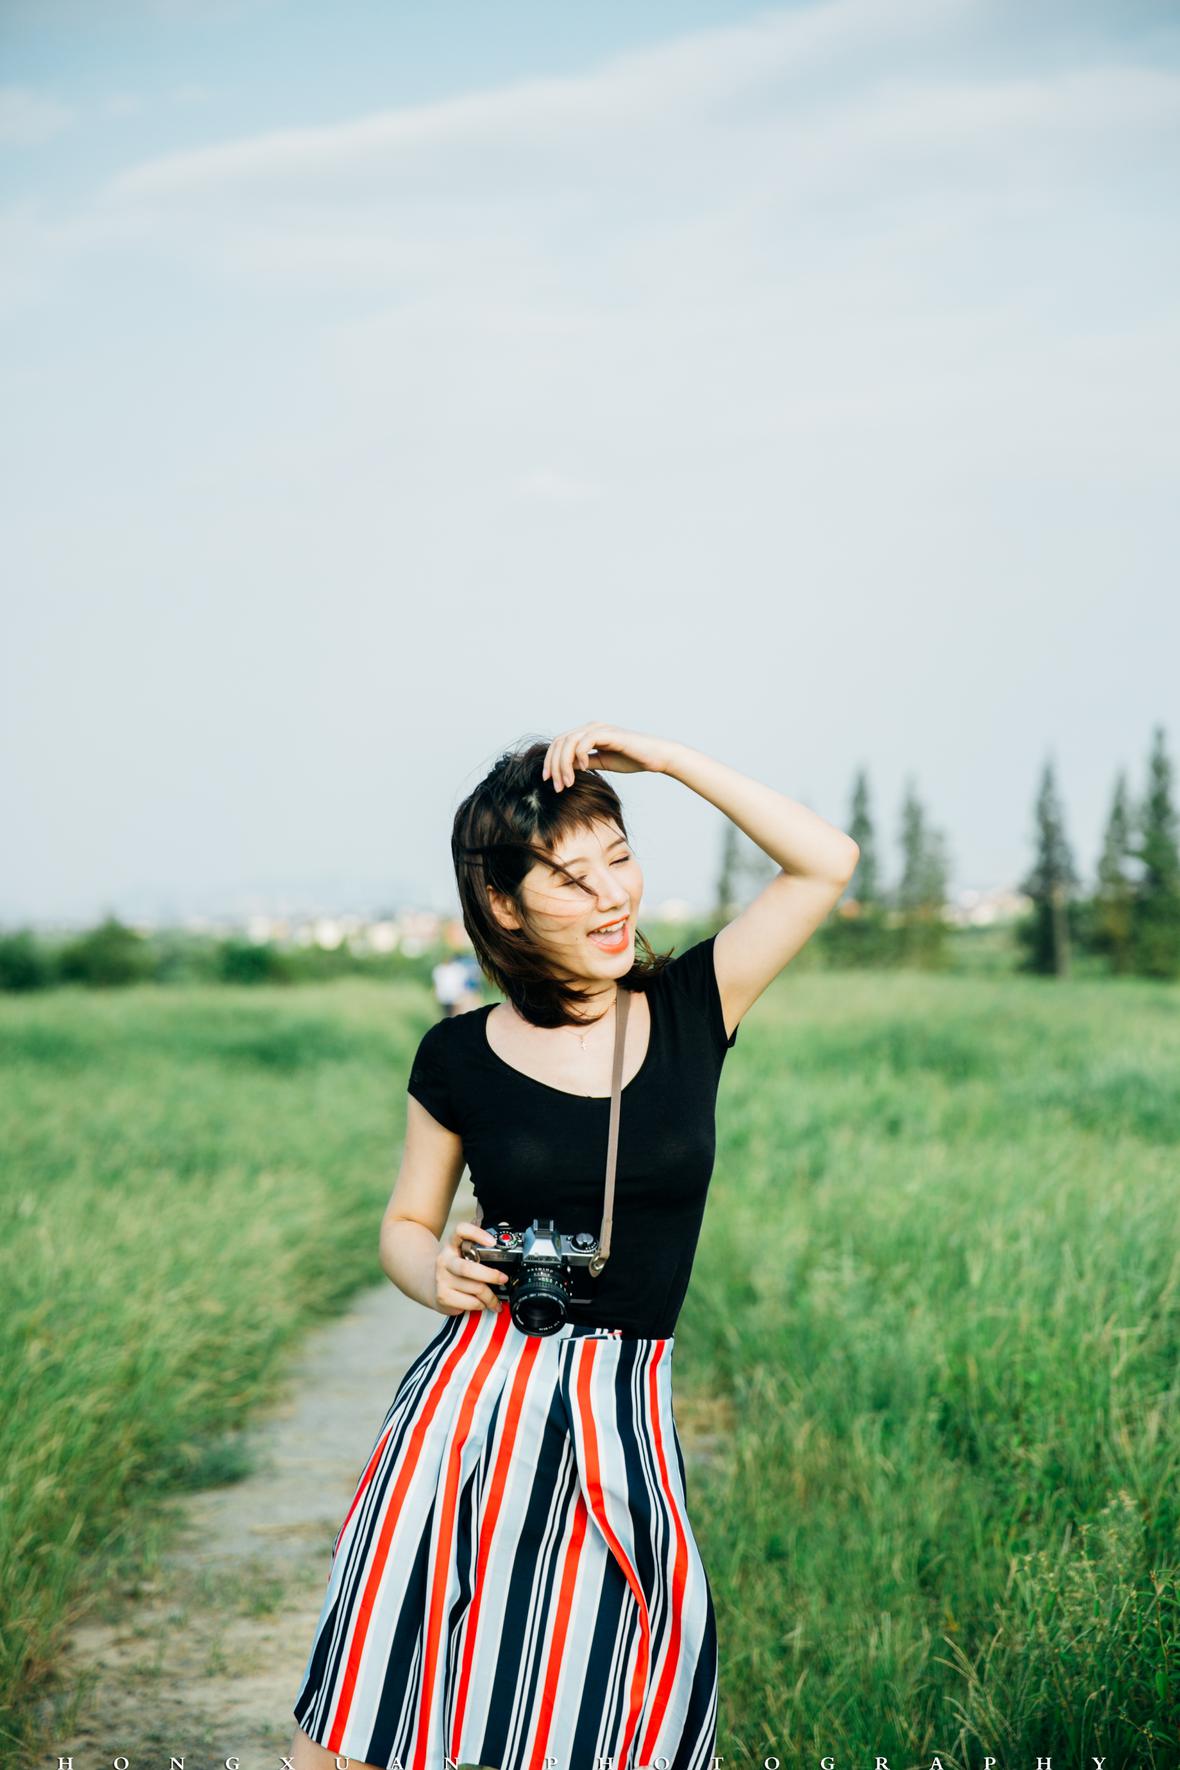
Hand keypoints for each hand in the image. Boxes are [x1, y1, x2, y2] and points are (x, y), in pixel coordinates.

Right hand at [434, 1221, 508, 1315]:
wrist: (430, 1285)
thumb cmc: (454, 1269)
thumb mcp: (463, 1253)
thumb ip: (478, 1243)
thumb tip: (500, 1225)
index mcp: (452, 1244)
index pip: (461, 1231)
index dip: (477, 1234)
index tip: (492, 1242)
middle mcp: (445, 1260)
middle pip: (468, 1268)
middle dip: (490, 1275)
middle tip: (503, 1279)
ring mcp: (442, 1279)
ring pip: (474, 1288)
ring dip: (490, 1296)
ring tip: (495, 1299)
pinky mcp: (443, 1296)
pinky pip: (470, 1302)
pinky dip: (480, 1305)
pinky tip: (481, 1303)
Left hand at [542, 723, 676, 791]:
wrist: (655, 757)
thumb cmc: (632, 759)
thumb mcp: (602, 762)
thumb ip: (584, 763)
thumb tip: (566, 769)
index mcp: (587, 733)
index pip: (559, 743)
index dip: (550, 762)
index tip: (549, 781)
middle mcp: (591, 727)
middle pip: (559, 742)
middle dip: (554, 765)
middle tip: (556, 786)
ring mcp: (599, 728)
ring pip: (568, 742)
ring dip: (564, 764)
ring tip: (567, 783)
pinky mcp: (608, 733)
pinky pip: (584, 742)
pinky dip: (579, 757)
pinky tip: (584, 770)